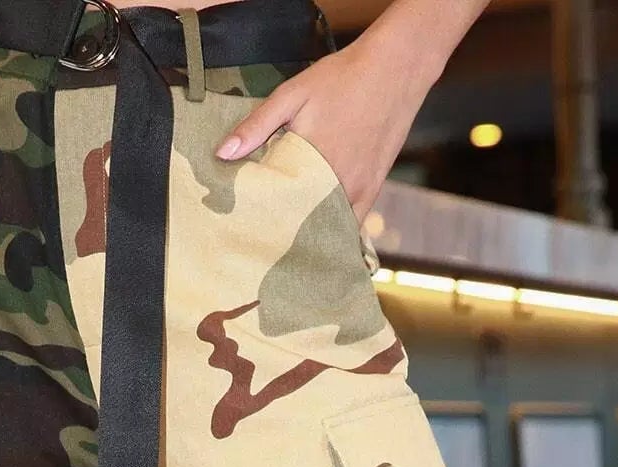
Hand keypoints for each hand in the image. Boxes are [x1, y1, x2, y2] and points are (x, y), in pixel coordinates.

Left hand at [214, 35, 438, 222]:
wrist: (395, 71)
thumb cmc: (340, 78)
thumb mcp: (292, 94)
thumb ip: (257, 126)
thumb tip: (222, 155)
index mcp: (310, 165)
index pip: (275, 206)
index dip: (257, 219)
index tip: (240, 226)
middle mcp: (335, 185)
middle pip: (300, 224)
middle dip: (280, 233)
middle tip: (258, 241)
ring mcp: (358, 192)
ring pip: (326, 229)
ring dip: (306, 236)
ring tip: (283, 243)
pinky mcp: (372, 191)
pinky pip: (351, 224)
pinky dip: (334, 232)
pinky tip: (318, 238)